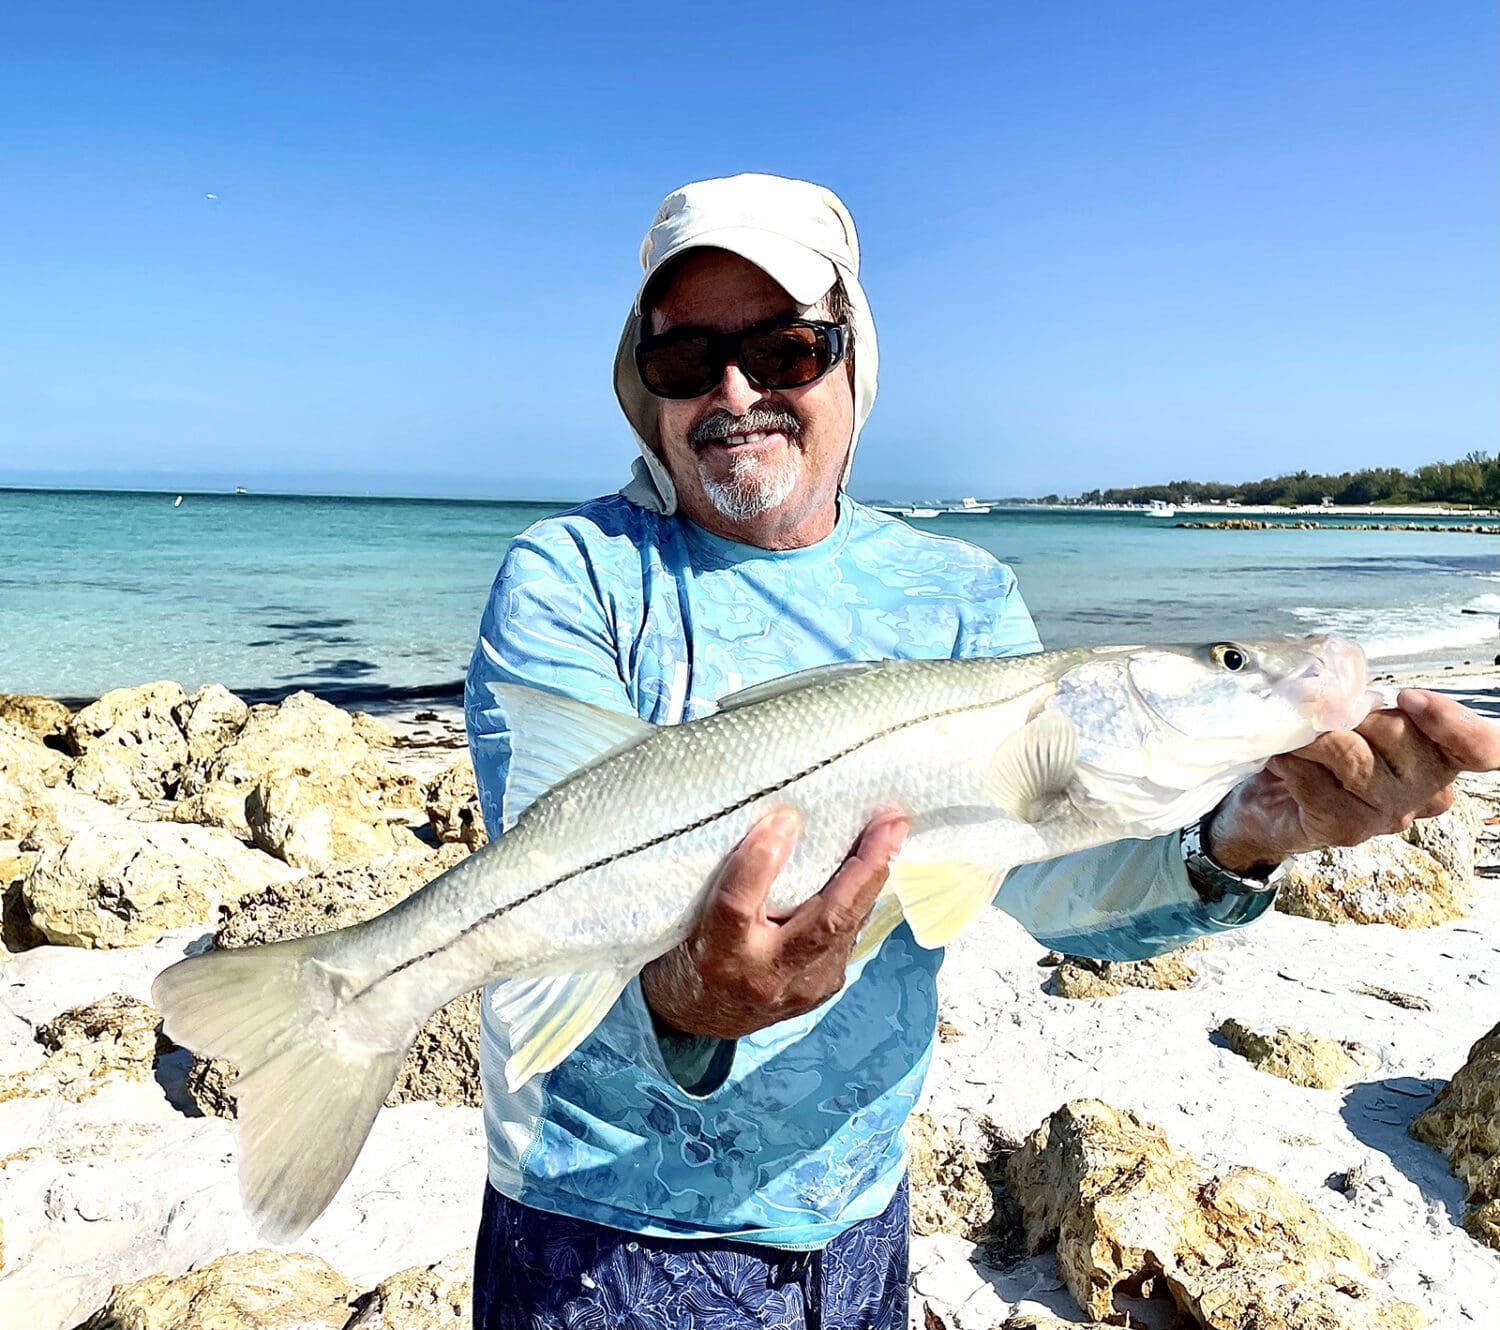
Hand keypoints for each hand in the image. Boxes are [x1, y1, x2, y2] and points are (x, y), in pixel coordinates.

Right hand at [640, 808, 908, 1039]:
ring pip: (847, 927)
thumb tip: (783, 820)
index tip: (786, 816)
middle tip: (891, 820)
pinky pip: (848, 934)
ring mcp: (802, 989)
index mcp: (718, 953)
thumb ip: (730, 875)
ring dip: (875, 877)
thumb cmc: (694, 948)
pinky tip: (876, 864)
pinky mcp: (823, 988)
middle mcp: (764, 977)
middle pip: (824, 921)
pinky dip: (862, 897)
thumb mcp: (693, 911)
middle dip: (864, 869)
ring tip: (892, 829)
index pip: (737, 906)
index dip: (760, 860)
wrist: (701, 1016)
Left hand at [1208, 688, 1499, 873]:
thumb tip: (1342, 694)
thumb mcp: (1346, 718)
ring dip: (1314, 739)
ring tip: (1297, 738)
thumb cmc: (1318, 756)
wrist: (1271, 806)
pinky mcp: (1348, 831)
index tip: (1409, 697)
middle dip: (1351, 716)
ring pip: (1355, 760)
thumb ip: (1358, 704)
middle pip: (1402, 735)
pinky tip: (1284, 763)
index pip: (1480, 749)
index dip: (1457, 723)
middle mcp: (1424, 791)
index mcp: (1436, 757)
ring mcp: (1388, 816)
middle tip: (1324, 721)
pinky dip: (1292, 763)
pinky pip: (1316, 784)